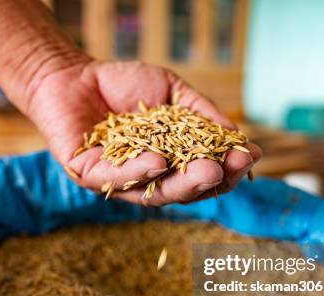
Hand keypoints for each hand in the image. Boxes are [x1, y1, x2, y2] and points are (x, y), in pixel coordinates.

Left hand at [29, 60, 261, 205]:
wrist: (75, 75)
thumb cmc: (124, 85)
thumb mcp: (173, 93)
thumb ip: (201, 113)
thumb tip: (238, 137)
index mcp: (169, 163)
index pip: (201, 173)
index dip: (226, 168)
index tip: (248, 156)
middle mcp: (146, 178)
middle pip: (181, 189)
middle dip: (208, 181)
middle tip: (228, 170)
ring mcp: (119, 181)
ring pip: (153, 191)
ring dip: (181, 182)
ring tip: (207, 171)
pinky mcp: (89, 175)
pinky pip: (115, 179)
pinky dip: (138, 172)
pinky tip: (159, 162)